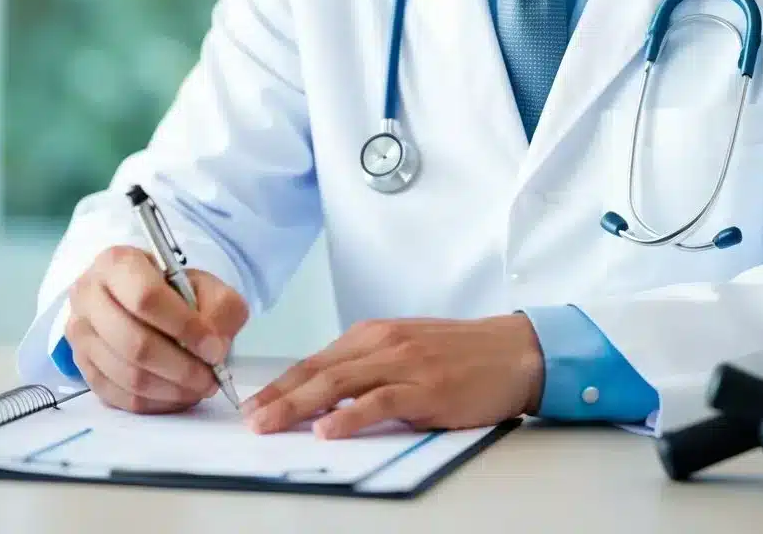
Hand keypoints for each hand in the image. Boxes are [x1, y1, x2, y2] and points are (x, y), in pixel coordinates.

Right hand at [65, 246, 248, 413]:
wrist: (146, 303)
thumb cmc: (176, 292)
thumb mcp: (208, 286)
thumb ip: (220, 309)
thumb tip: (214, 348)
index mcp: (117, 263)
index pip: (146, 297)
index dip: (184, 327)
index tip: (213, 348)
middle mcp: (88, 296)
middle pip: (134, 342)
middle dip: (181, 367)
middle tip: (211, 378)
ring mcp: (80, 334)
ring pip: (127, 375)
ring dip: (171, 388)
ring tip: (199, 387)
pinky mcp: (83, 368)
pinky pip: (120, 397)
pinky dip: (156, 402)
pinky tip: (178, 394)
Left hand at [241, 315, 543, 438]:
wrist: (513, 350)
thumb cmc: (460, 354)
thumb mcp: (406, 349)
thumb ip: (368, 366)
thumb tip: (325, 395)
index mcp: (373, 334)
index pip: (314, 360)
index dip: (280, 383)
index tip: (252, 404)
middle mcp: (382, 343)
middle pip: (318, 371)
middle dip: (278, 397)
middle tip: (249, 420)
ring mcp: (404, 364)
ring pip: (339, 384)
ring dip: (299, 405)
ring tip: (270, 425)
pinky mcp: (427, 388)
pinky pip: (380, 402)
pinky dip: (350, 416)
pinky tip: (327, 429)